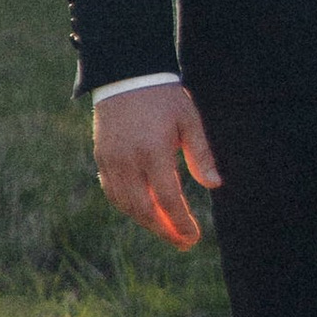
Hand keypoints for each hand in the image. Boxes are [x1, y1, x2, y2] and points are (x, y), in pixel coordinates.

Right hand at [93, 81, 220, 247]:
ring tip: (166, 230)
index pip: (169, 200)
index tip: (194, 237)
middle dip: (164, 230)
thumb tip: (215, 185)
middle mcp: (128, 160)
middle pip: (145, 210)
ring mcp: (110, 160)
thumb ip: (201, 154)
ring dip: (146, 222)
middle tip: (182, 242)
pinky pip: (112, 192)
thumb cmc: (164, 97)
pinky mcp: (101, 157)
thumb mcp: (189, 120)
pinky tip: (144, 211)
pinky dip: (128, 206)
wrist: (127, 74)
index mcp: (153, 152)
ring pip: (126, 205)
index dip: (182, 223)